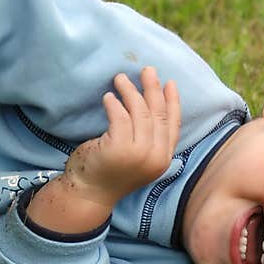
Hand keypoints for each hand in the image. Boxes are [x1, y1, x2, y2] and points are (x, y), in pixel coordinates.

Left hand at [68, 66, 181, 206]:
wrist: (88, 194)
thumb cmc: (110, 172)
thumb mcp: (137, 157)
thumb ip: (148, 139)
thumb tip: (151, 104)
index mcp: (163, 159)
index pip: (174, 125)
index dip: (173, 102)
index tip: (170, 83)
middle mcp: (155, 157)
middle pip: (159, 114)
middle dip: (153, 88)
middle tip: (147, 70)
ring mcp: (139, 154)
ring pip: (140, 112)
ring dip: (130, 91)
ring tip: (120, 78)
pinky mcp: (119, 148)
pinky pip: (120, 116)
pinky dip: (114, 103)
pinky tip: (108, 96)